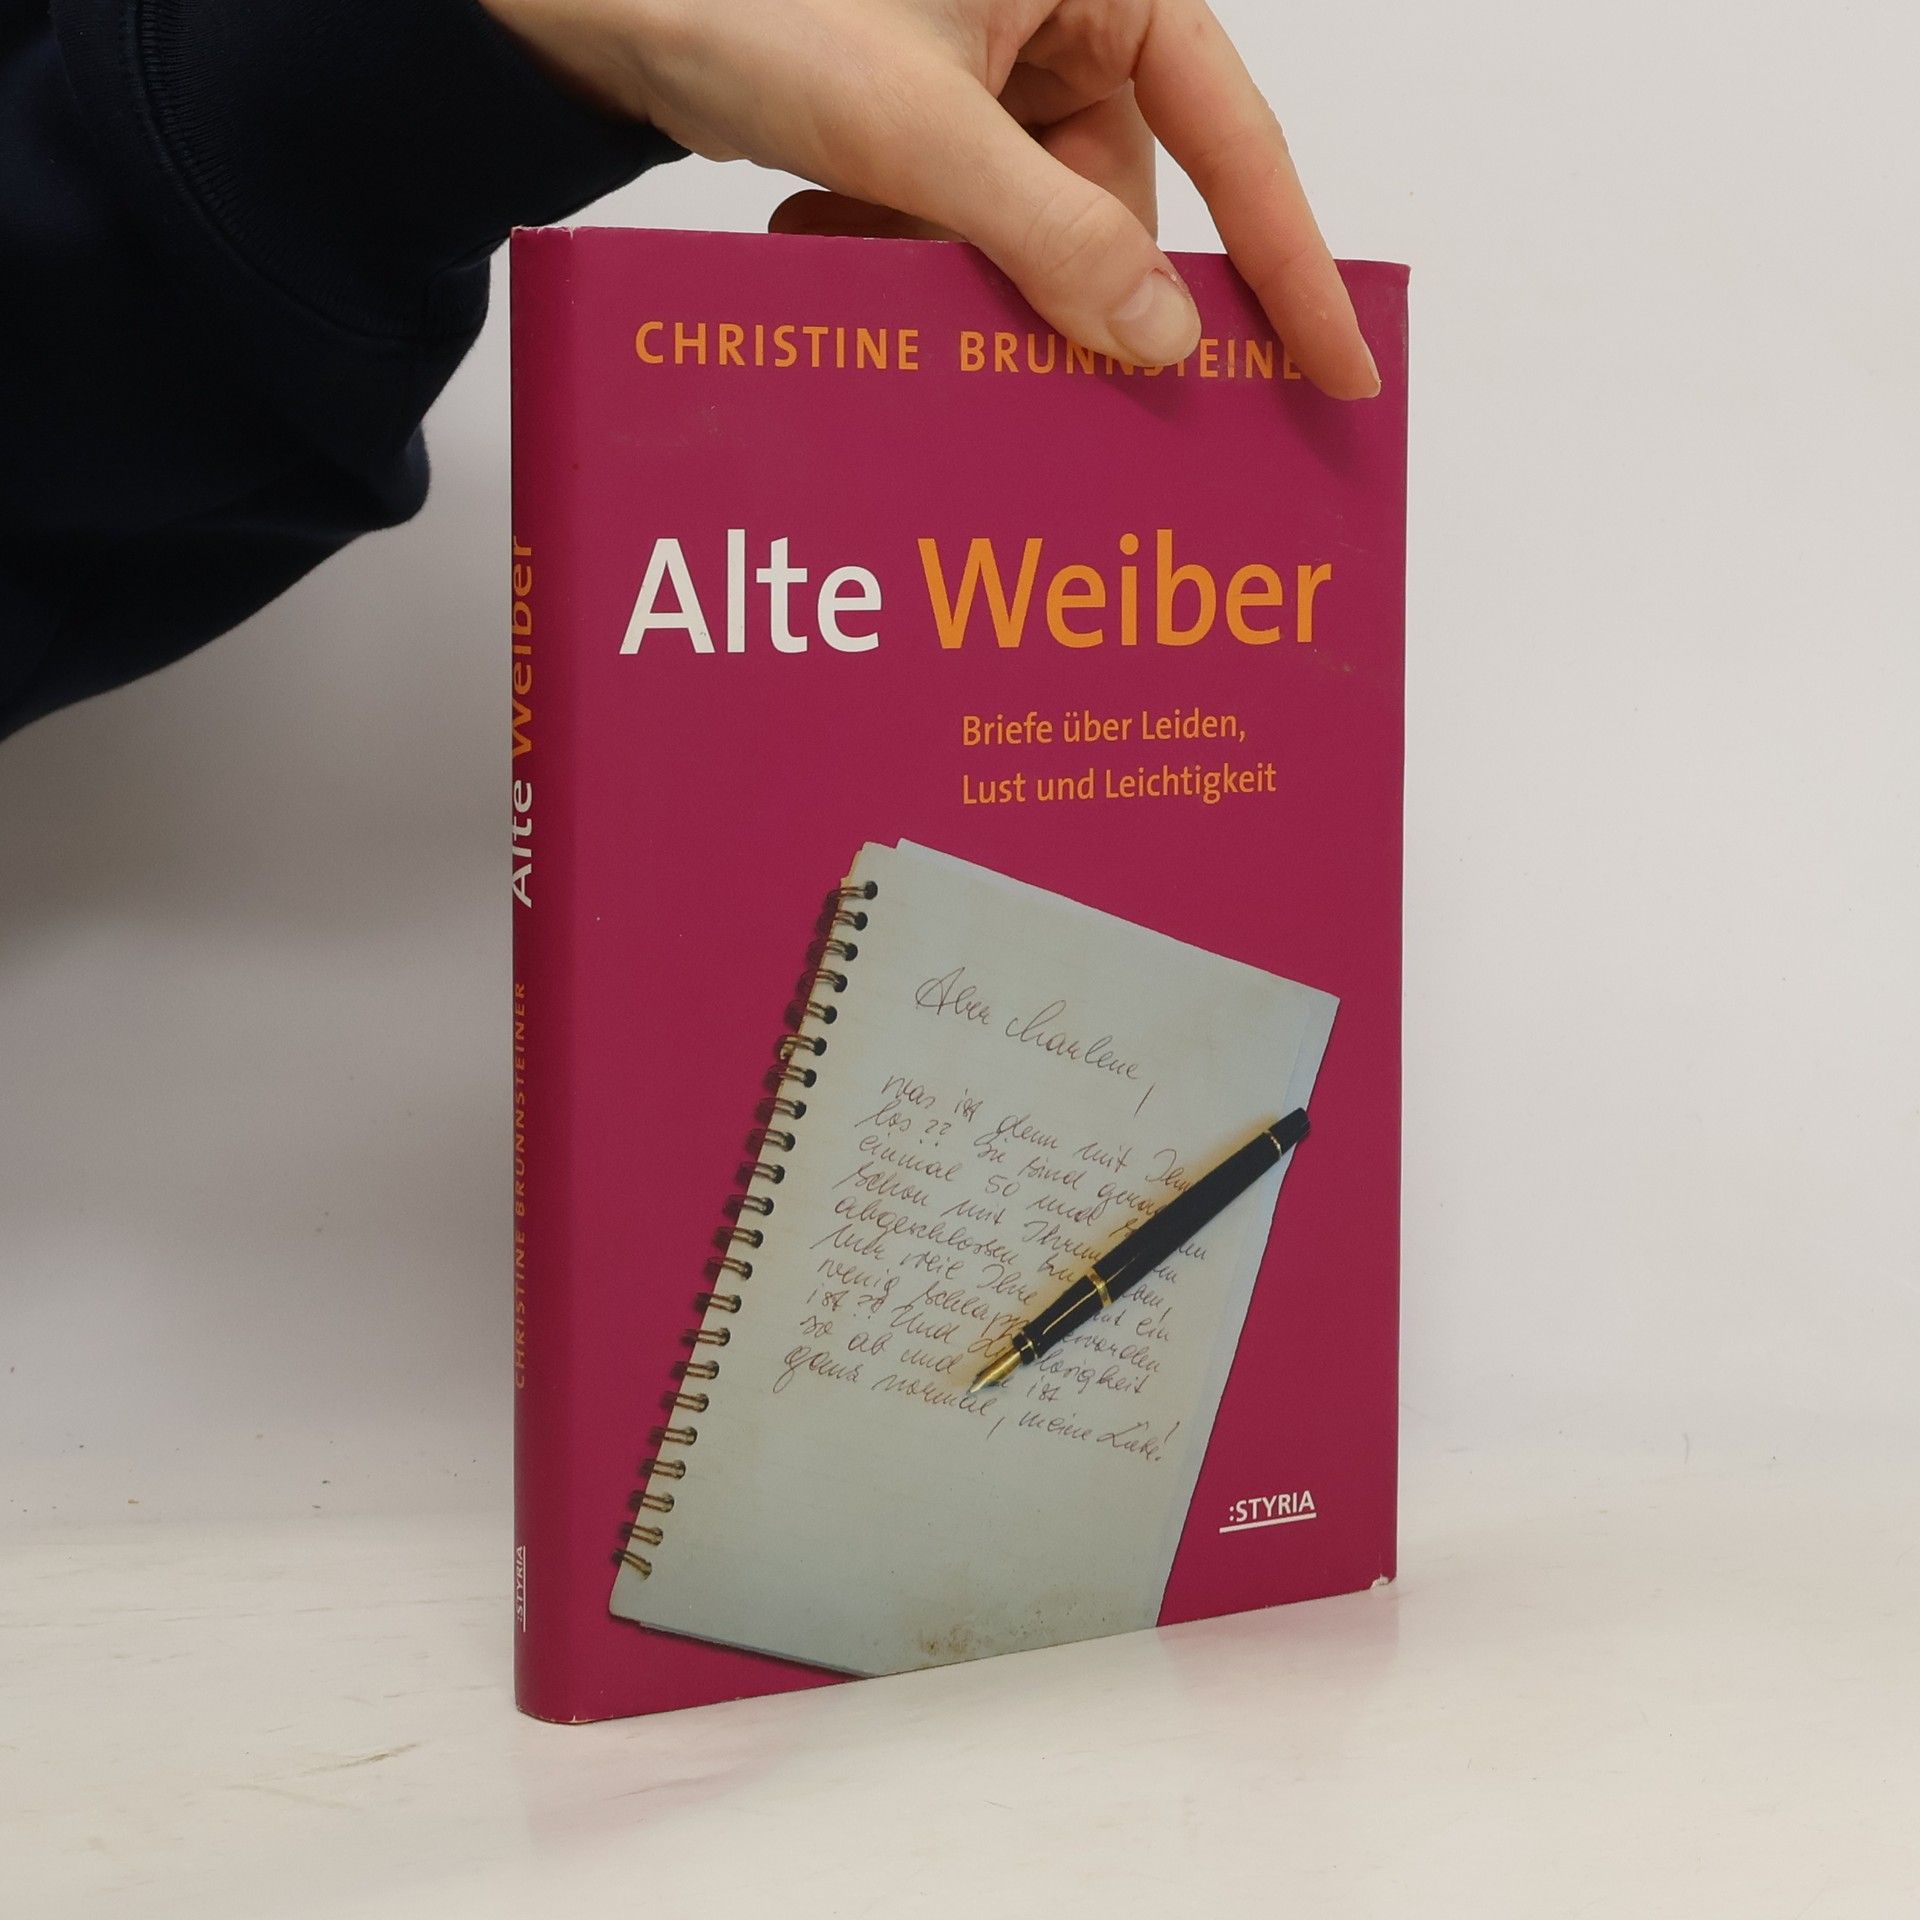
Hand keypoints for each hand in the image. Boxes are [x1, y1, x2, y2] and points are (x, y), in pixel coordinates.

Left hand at [482, 0, 1379, 397]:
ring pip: (1033, 229)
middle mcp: (1067, 11)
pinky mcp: (929, 108)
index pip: (1240, 132)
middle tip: (1013, 365)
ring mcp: (995, 64)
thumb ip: (1053, 236)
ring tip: (859, 251)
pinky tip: (825, 233)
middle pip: (1122, 203)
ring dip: (959, 281)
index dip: (1290, 262)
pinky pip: (965, 220)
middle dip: (1056, 290)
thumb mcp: (916, 126)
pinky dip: (910, 255)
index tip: (1339, 365)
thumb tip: (1162, 340)